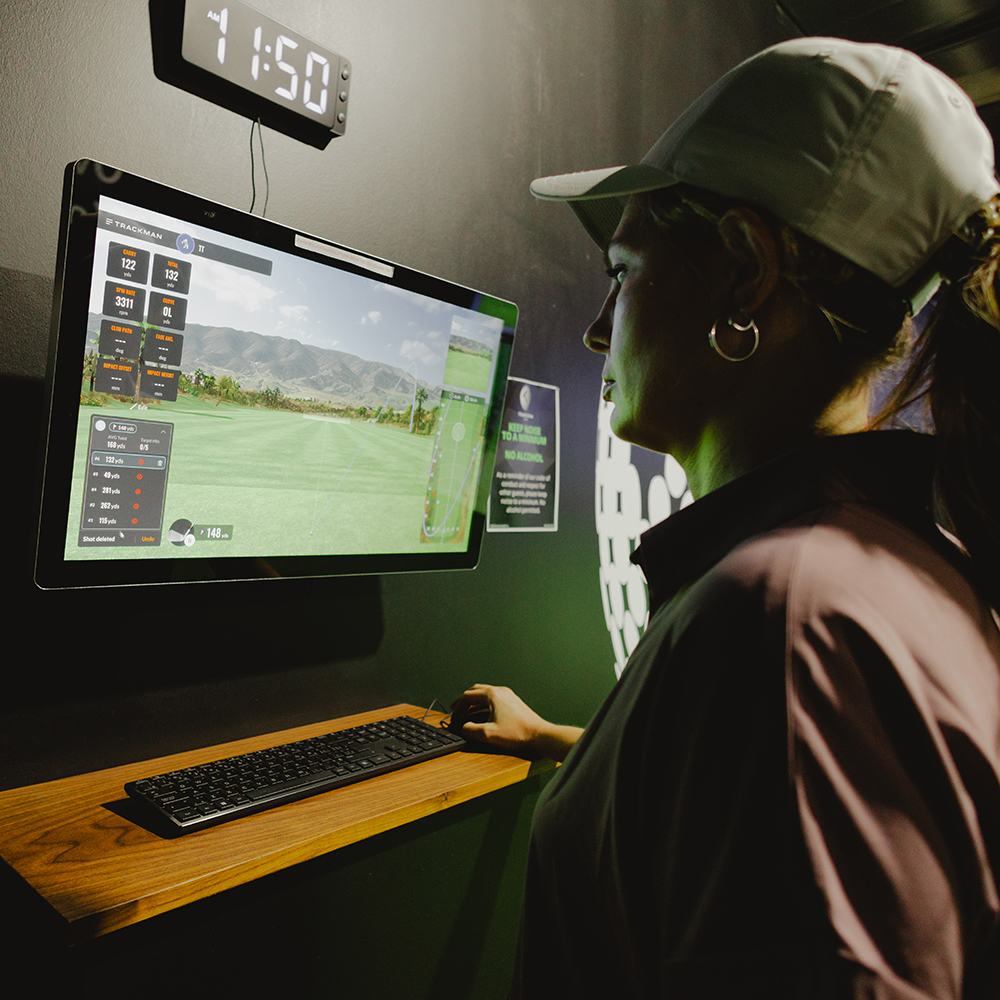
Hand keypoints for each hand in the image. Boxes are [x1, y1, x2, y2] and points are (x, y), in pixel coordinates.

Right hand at [449, 684, 582, 760]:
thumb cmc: (518, 733)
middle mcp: (500, 692)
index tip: (453, 718)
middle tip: (455, 710)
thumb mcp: (488, 734)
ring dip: (474, 703)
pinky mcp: (513, 702)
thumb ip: (470, 730)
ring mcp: (508, 696)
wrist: (539, 735)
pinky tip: (482, 715)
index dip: (457, 708)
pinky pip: (493, 699)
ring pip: (485, 694)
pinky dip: (483, 705)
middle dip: (463, 701)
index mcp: (492, 695)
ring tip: (466, 713)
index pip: (467, 696)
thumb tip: (462, 727)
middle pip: (475, 691)